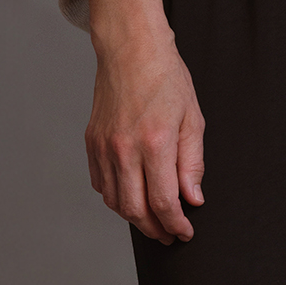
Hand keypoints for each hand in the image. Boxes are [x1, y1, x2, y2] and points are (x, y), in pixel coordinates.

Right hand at [85, 27, 204, 242]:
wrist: (131, 49)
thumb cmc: (166, 78)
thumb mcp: (193, 119)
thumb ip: (192, 164)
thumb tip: (192, 198)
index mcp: (155, 143)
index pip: (163, 202)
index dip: (175, 224)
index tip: (185, 232)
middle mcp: (124, 149)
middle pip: (134, 210)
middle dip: (155, 230)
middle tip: (170, 235)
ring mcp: (104, 147)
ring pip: (114, 201)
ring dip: (134, 218)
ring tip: (153, 221)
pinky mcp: (92, 142)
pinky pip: (101, 184)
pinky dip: (116, 198)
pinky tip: (132, 197)